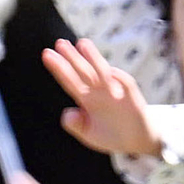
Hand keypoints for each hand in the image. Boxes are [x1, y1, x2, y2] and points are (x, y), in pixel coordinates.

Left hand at [39, 38, 156, 157]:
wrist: (136, 140)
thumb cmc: (110, 135)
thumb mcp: (89, 135)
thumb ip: (76, 125)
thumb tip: (67, 114)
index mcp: (86, 98)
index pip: (70, 80)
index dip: (59, 68)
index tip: (47, 54)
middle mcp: (99, 91)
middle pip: (83, 71)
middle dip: (72, 57)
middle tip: (60, 43)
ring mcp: (115, 92)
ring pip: (103, 72)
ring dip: (94, 59)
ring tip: (83, 44)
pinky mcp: (132, 96)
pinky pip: (126, 84)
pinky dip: (119, 79)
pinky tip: (111, 72)